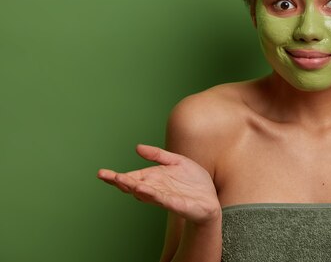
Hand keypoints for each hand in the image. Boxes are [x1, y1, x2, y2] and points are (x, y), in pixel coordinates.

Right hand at [97, 144, 220, 223]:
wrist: (210, 197)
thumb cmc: (192, 181)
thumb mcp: (176, 161)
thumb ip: (158, 155)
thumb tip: (137, 147)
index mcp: (152, 178)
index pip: (130, 177)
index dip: (116, 176)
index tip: (101, 173)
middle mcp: (154, 189)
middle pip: (132, 186)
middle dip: (119, 181)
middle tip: (104, 175)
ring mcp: (164, 197)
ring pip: (144, 192)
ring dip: (132, 186)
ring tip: (120, 179)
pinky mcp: (176, 204)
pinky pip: (162, 199)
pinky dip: (152, 194)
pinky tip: (142, 190)